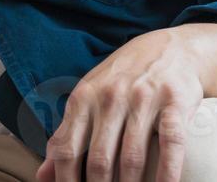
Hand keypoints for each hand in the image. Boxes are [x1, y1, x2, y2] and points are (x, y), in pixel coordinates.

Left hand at [37, 29, 203, 181]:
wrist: (170, 48)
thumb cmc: (122, 79)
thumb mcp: (88, 98)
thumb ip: (66, 135)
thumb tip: (42, 177)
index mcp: (83, 98)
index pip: (67, 150)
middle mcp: (110, 97)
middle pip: (99, 160)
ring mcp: (142, 99)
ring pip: (132, 158)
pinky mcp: (174, 102)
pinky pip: (171, 144)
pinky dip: (167, 174)